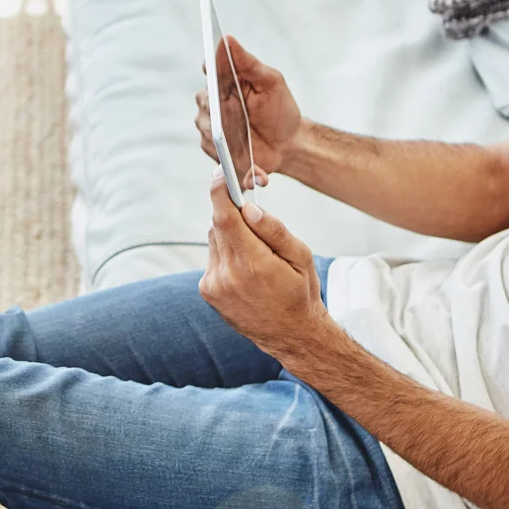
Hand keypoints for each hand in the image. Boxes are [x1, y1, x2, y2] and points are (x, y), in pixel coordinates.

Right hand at [195, 36, 302, 181]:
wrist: (289, 145)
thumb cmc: (279, 109)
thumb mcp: (271, 82)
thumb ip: (249, 63)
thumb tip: (227, 39)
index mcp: (223, 82)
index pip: (210, 70)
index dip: (210, 68)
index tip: (214, 68)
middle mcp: (211, 105)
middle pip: (205, 103)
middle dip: (219, 108)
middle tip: (231, 113)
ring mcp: (211, 130)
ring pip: (209, 133)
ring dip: (228, 141)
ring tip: (247, 149)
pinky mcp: (217, 154)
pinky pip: (221, 159)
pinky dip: (239, 168)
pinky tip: (257, 175)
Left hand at [198, 174, 345, 369]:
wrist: (291, 335)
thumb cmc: (300, 292)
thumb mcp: (301, 256)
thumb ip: (274, 230)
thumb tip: (248, 208)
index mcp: (253, 265)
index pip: (225, 218)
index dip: (220, 191)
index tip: (220, 173)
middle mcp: (227, 276)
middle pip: (218, 225)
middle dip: (234, 215)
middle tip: (255, 222)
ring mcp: (214, 285)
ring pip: (214, 239)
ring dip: (230, 236)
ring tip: (255, 255)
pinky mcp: (207, 291)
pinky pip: (212, 257)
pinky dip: (226, 253)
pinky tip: (245, 269)